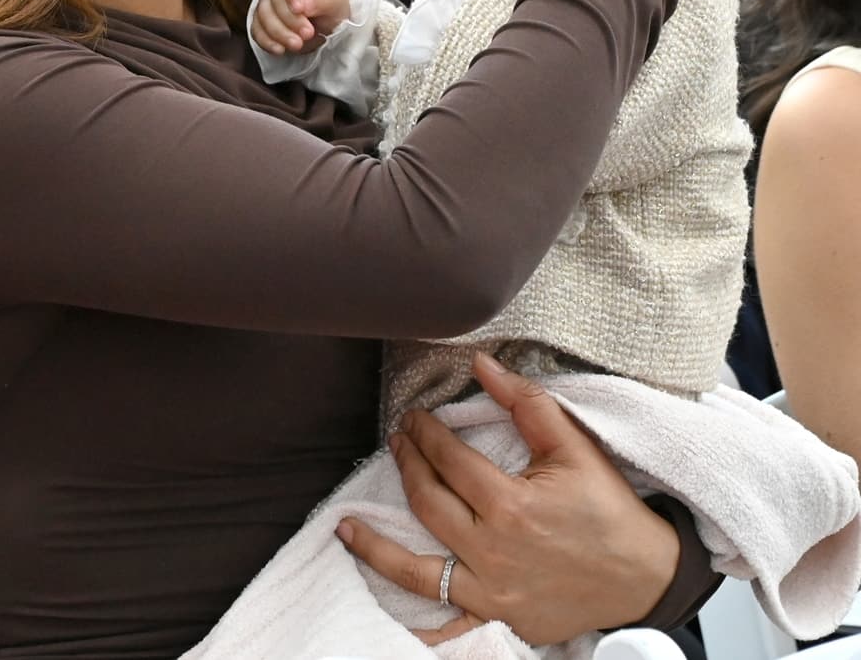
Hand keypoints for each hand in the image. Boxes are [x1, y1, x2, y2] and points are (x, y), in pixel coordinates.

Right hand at [251, 0, 350, 54]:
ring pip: (264, 16)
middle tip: (308, 33)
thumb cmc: (330, 3)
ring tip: (297, 45)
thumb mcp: (337, 0)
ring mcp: (267, 3)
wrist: (325, 18)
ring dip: (279, 33)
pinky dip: (267, 41)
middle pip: (275, 0)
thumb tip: (306, 6)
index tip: (301, 10)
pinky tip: (280, 50)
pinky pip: (257, 30)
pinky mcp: (261, 21)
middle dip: (290, 20)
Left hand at [336, 353, 679, 645]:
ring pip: (418, 570)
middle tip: (396, 442)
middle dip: (406, 467)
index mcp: (511, 506)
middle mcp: (493, 552)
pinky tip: (381, 601)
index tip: (413, 418)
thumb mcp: (573, 445)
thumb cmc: (609, 508)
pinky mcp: (498, 621)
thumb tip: (481, 364)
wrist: (644, 576)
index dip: (425, 434)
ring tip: (345, 525)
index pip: (449, 461)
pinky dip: (413, 619)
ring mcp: (492, 594)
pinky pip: (445, 625)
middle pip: (428, 504)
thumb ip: (524, 402)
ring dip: (377, 546)